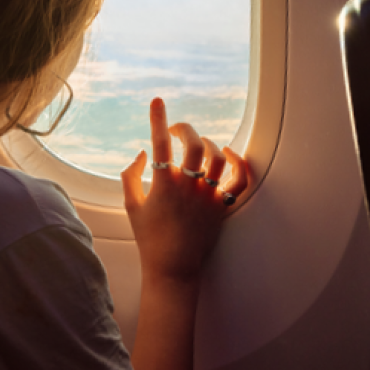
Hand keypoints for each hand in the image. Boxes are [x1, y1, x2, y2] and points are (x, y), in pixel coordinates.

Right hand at [121, 97, 249, 283]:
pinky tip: (229, 153)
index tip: (157, 101)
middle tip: (178, 130)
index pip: (160, 143)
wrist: (172, 268)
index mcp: (163, 185)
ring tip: (200, 144)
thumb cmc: (149, 237)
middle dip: (186, 129)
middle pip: (195, 145)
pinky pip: (239, 180)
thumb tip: (142, 152)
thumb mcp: (131, 205)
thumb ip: (130, 175)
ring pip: (218, 158)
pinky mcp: (222, 207)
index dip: (158, 119)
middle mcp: (188, 187)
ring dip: (209, 144)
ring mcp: (208, 196)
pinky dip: (239, 163)